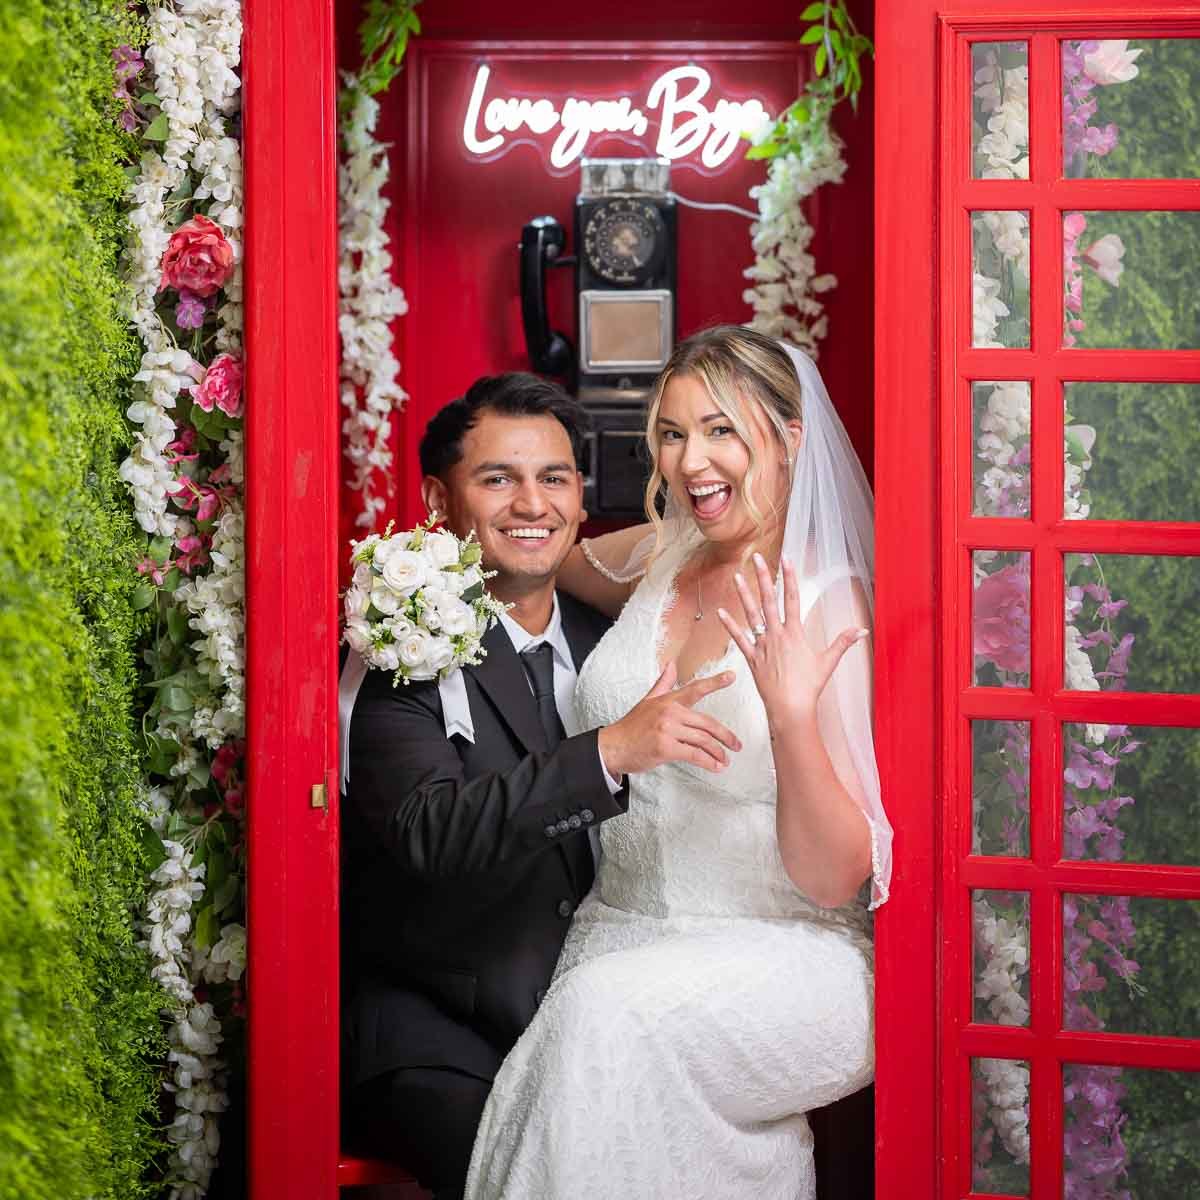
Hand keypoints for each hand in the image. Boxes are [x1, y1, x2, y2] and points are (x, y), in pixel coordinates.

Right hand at [597, 661, 741, 776]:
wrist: (613, 747)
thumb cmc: (631, 726)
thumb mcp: (647, 701)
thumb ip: (663, 684)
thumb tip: (671, 665)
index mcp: (668, 701)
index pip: (695, 689)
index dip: (715, 682)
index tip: (732, 676)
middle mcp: (669, 712)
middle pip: (707, 722)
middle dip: (725, 736)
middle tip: (737, 745)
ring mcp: (667, 730)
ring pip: (703, 740)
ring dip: (718, 752)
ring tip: (725, 760)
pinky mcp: (665, 748)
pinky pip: (694, 754)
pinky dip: (708, 762)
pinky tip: (716, 767)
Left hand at [717, 553, 867, 721]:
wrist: (790, 708)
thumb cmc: (809, 687)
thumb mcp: (828, 662)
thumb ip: (843, 642)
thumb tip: (862, 630)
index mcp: (795, 633)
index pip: (793, 598)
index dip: (790, 577)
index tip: (786, 559)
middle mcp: (777, 635)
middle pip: (769, 600)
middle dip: (763, 577)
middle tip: (756, 558)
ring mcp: (762, 646)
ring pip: (751, 615)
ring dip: (743, 595)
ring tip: (736, 577)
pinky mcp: (752, 659)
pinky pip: (738, 639)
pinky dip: (729, 625)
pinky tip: (720, 612)